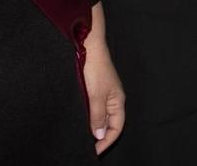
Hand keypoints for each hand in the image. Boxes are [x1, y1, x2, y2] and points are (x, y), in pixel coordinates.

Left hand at [81, 22, 125, 154]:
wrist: (88, 45)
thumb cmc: (96, 68)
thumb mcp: (96, 96)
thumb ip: (97, 117)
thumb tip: (100, 136)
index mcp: (118, 100)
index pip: (117, 127)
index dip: (108, 140)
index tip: (95, 151)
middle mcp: (112, 98)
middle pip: (109, 123)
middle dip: (100, 135)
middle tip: (86, 146)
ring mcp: (103, 93)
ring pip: (100, 115)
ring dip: (92, 126)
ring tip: (81, 135)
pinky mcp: (94, 88)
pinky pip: (93, 107)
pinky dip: (88, 115)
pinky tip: (79, 118)